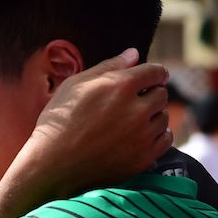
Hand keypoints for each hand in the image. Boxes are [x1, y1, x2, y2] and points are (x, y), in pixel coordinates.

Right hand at [17, 49, 170, 199]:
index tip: (154, 77)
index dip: (156, 72)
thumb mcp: (76, 85)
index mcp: (121, 86)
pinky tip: (141, 136)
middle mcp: (137, 110)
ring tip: (134, 121)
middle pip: (162, 95)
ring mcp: (142, 136)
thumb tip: (133, 54)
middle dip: (151, 94)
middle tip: (136, 101)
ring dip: (153, 116)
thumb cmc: (59, 121)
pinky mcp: (143, 158)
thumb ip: (109, 66)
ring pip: (163, 118)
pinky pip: (165, 140)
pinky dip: (157, 136)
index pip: (155, 72)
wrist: (52, 163)